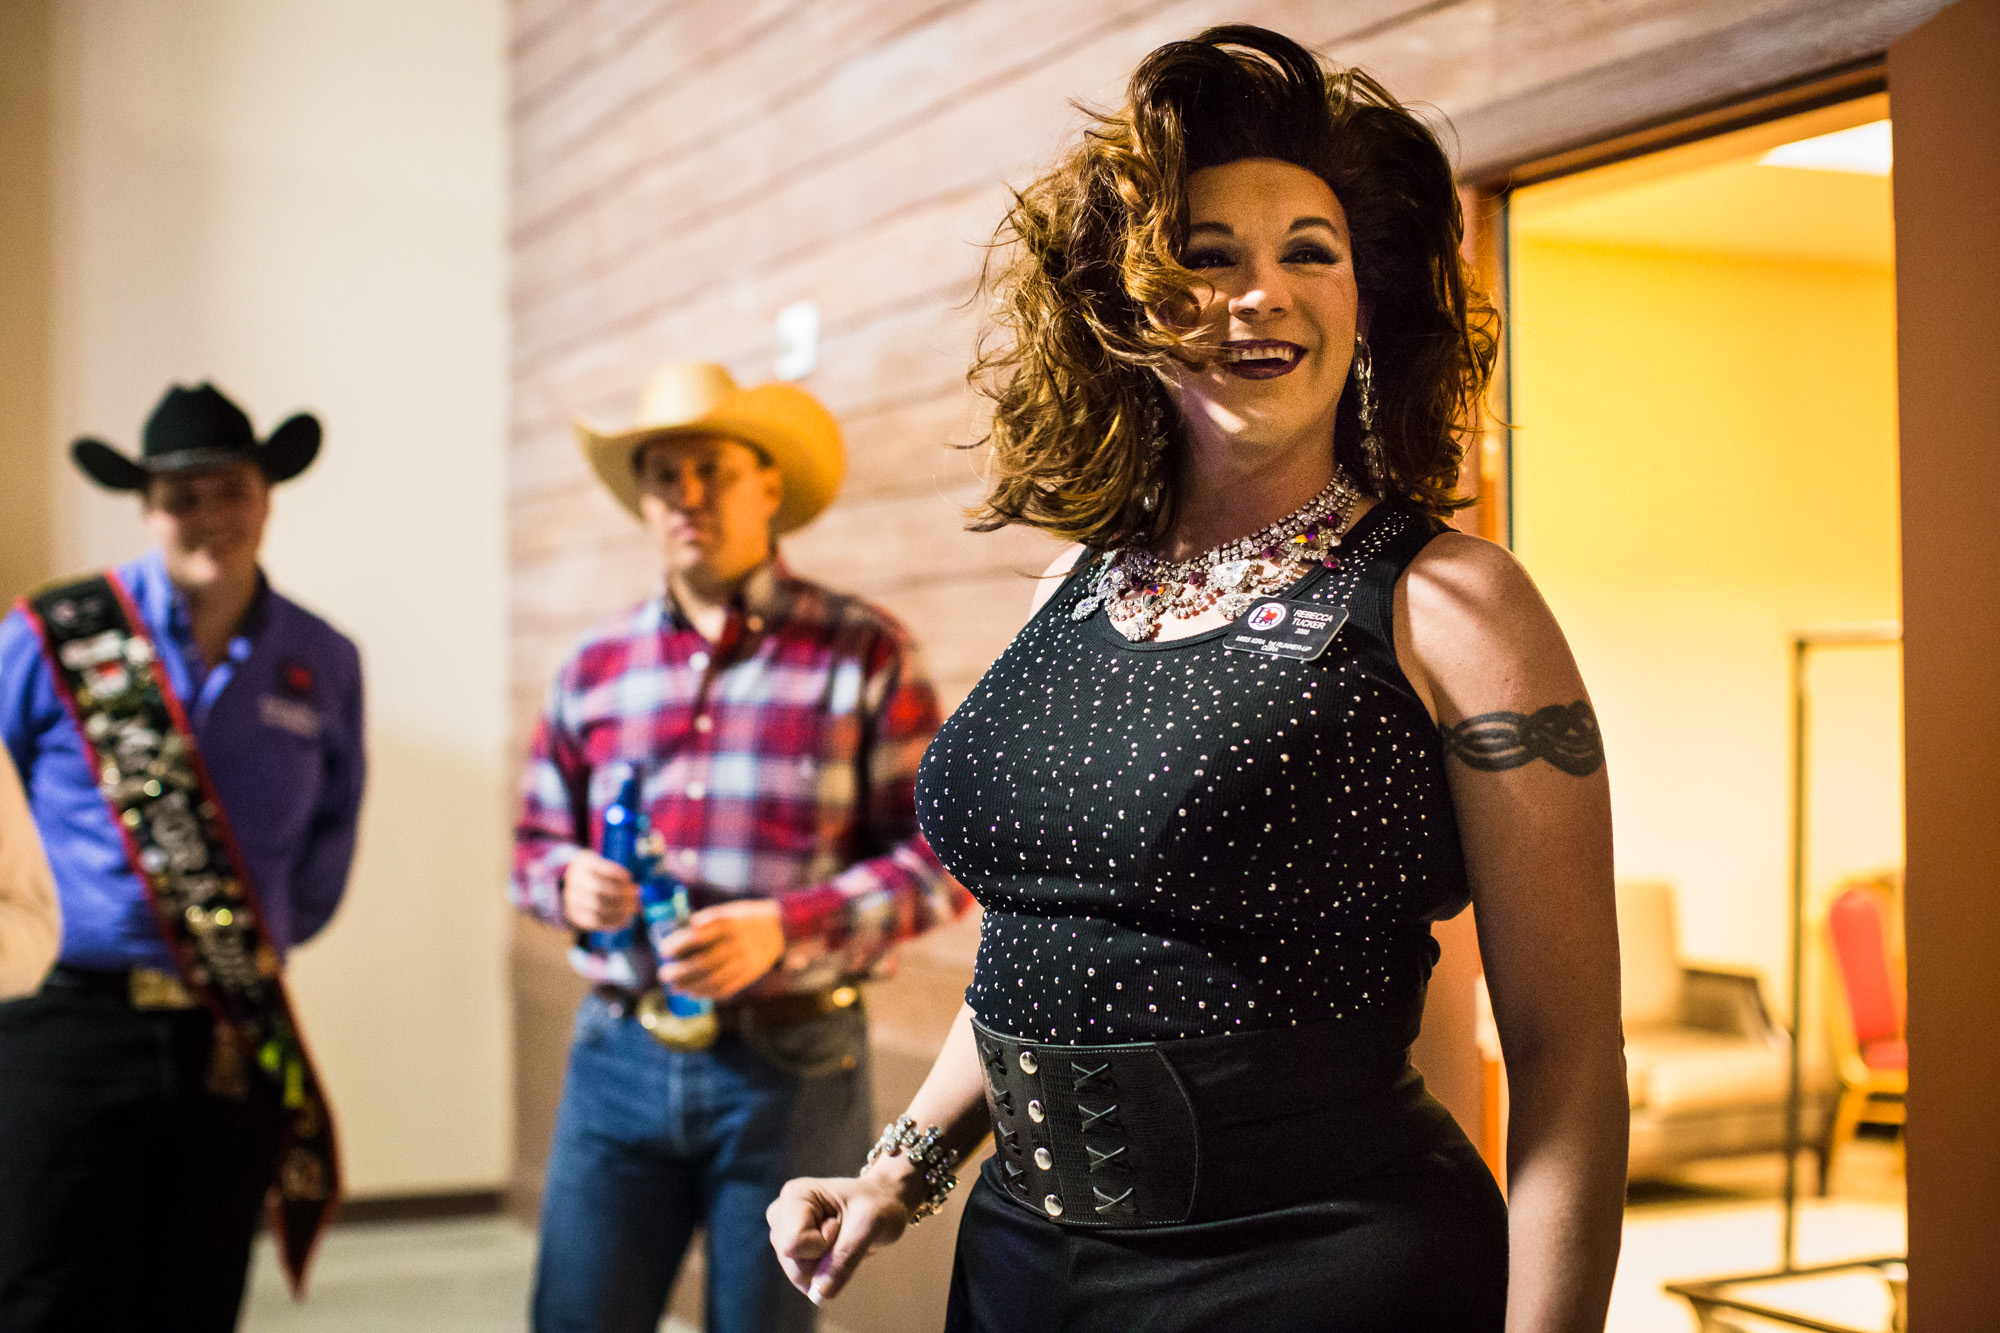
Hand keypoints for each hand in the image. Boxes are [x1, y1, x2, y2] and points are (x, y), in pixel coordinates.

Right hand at [562, 852, 637, 931]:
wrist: (576, 886)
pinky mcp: (575, 915)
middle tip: (636, 897)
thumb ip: (620, 877)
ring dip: (620, 910)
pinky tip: (625, 919)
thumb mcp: (605, 866)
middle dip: (621, 894)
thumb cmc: (598, 873)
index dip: (618, 876)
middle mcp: (574, 881)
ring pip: (598, 907)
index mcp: (582, 863)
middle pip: (599, 889)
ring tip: (633, 908)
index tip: (631, 879)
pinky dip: (613, 921)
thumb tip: (639, 893)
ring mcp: (572, 899)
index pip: (602, 869)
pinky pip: (595, 921)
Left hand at [656, 899, 783, 998]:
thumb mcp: (729, 912)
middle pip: (704, 963)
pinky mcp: (749, 974)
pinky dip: (708, 993)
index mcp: (729, 924)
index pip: (699, 937)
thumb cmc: (747, 918)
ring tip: (675, 987)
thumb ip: (707, 921)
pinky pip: (727, 988)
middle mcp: (737, 944)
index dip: (679, 945)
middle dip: (681, 971)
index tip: (663, 950)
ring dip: (691, 986)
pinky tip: (694, 993)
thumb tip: (680, 933)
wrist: (782, 929)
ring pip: (714, 979)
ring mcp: (745, 961)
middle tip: (663, 974)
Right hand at [766, 1165, 916, 1305]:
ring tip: (839, 1237)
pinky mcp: (792, 1250)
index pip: (793, 1243)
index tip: (839, 1224)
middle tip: (841, 1231)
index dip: (821, 1245)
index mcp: (796, 1195)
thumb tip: (821, 1294)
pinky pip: (803, 1280)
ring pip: (797, 1274)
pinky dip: (823, 1273)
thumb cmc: (878, 1205)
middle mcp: (782, 1213)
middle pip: (792, 1261)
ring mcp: (784, 1232)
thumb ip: (845, 1258)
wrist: (882, 1203)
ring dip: (824, 1265)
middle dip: (822, 1258)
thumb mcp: (870, 1225)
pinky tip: (833, 1249)